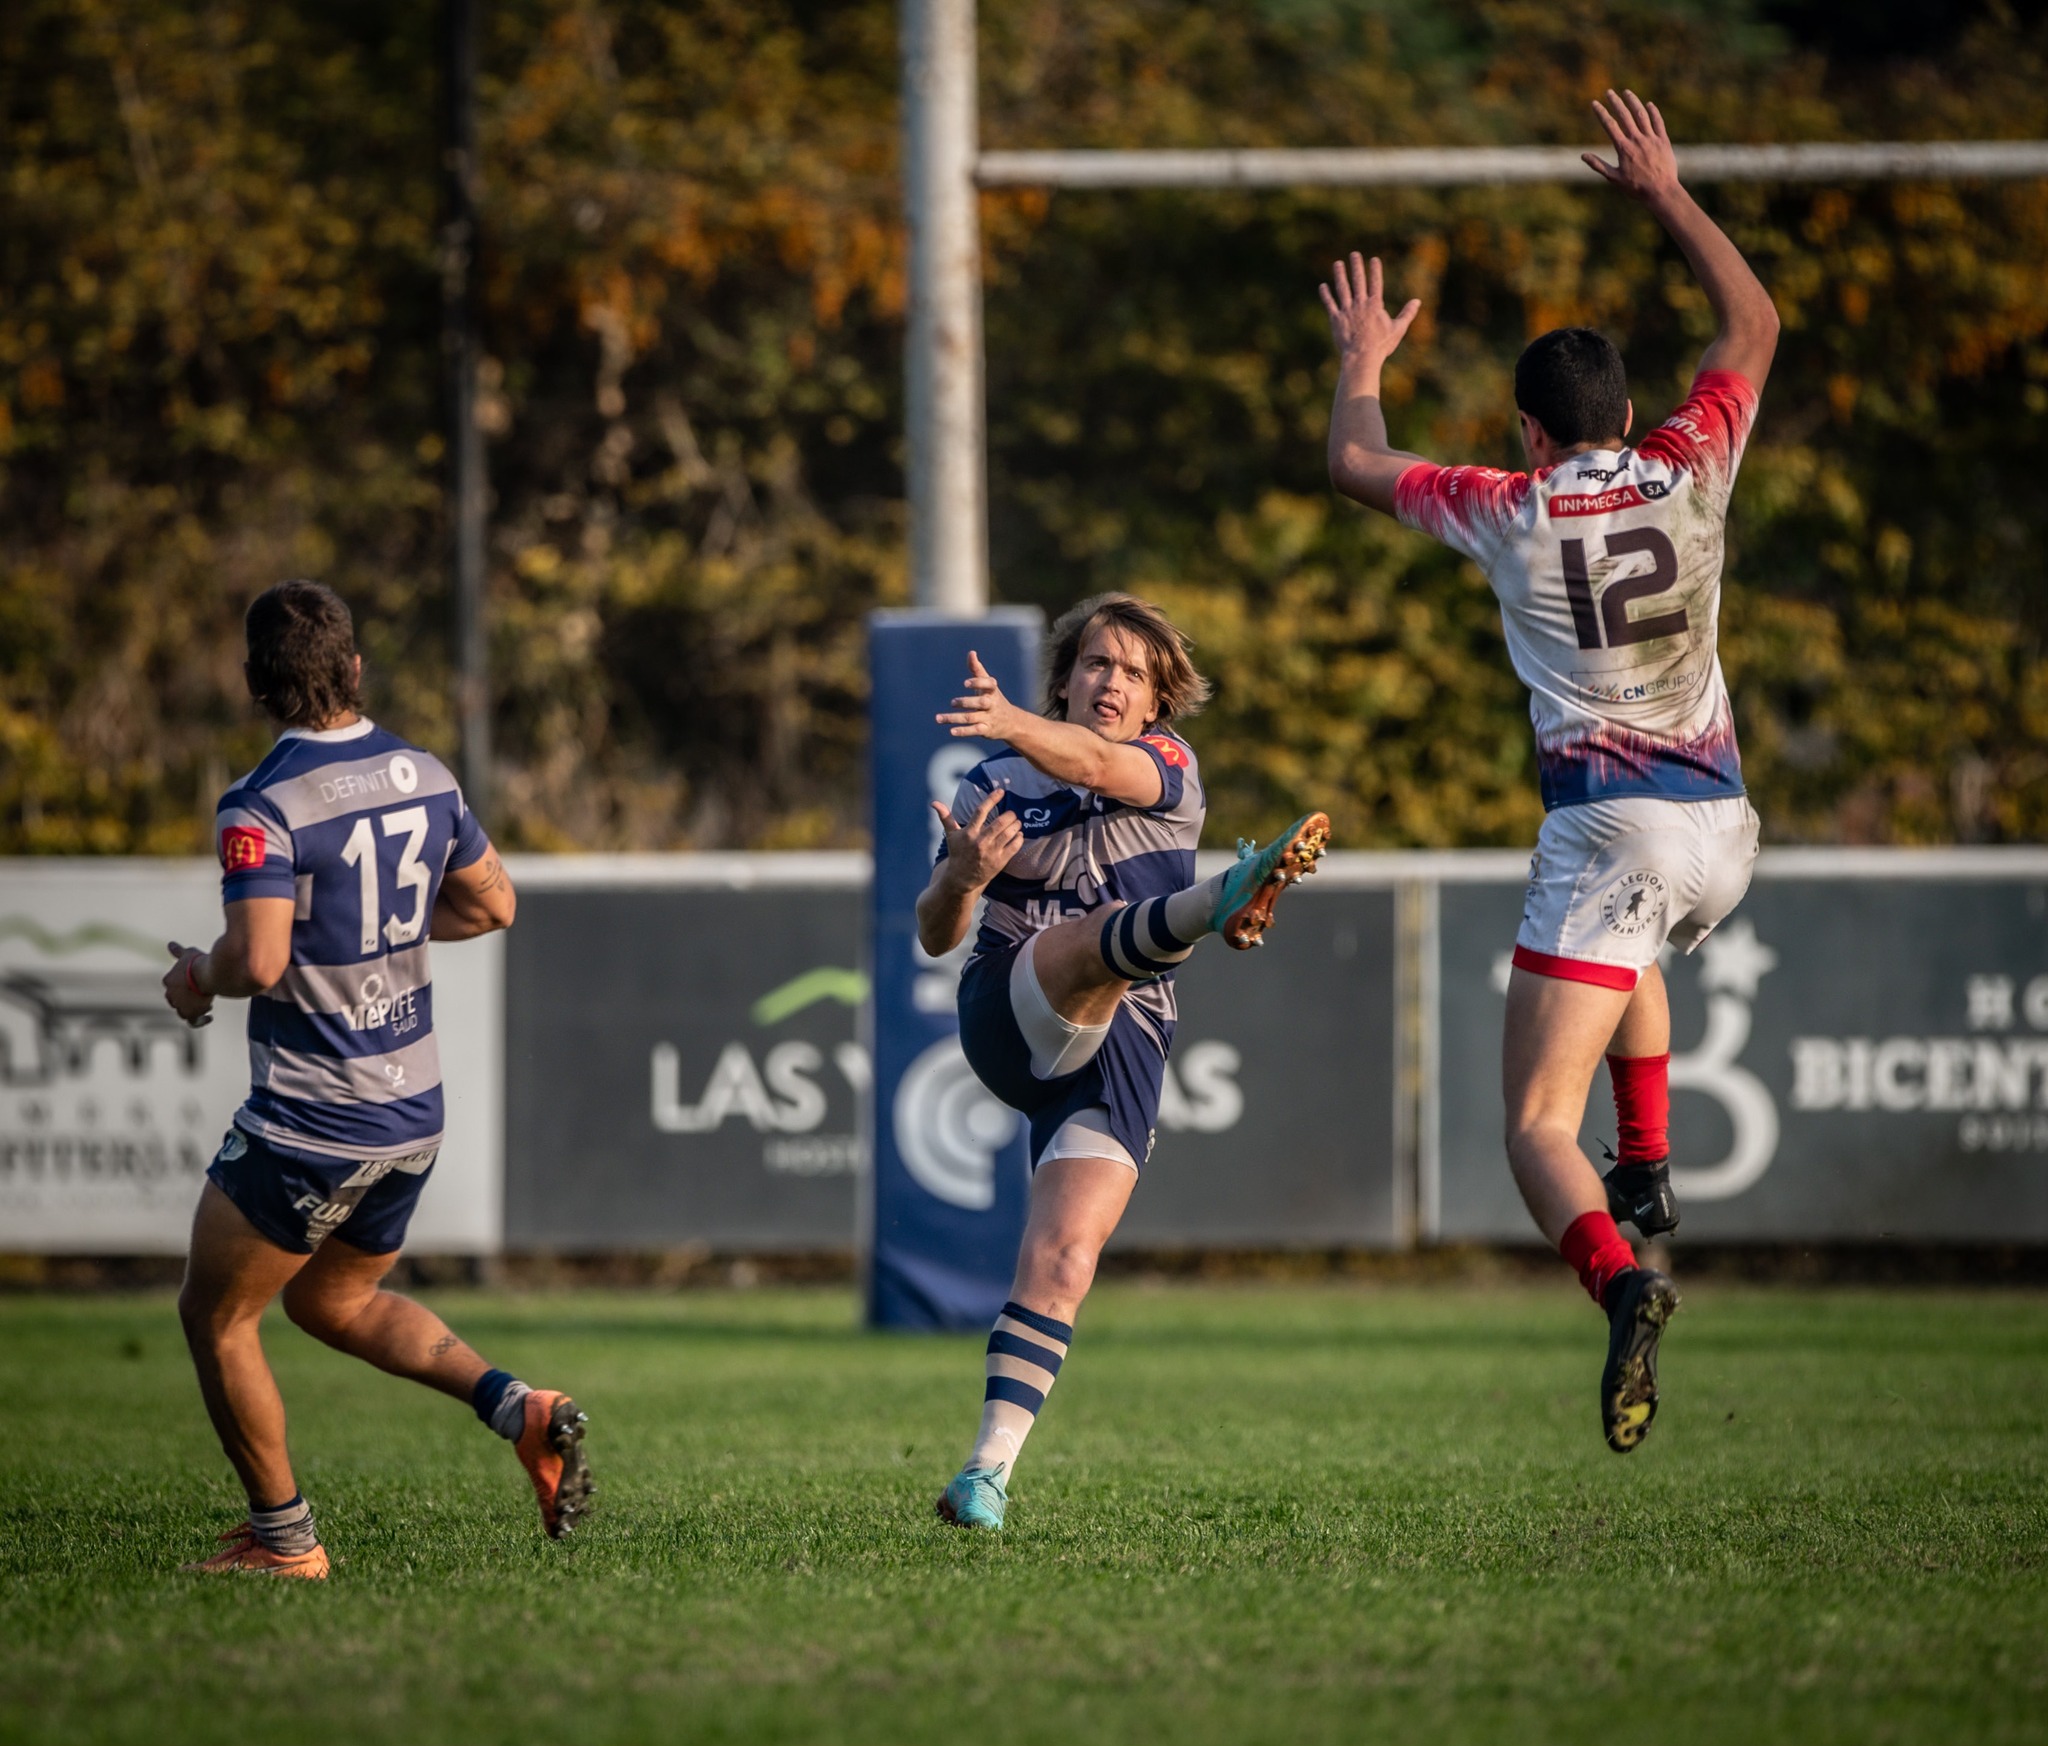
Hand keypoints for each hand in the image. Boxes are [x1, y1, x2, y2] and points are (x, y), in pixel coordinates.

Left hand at [162, 942, 213, 1027]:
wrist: (208, 973)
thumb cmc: (198, 962)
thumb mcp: (188, 954)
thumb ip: (178, 951)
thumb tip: (170, 944)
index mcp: (168, 980)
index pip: (172, 986)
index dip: (184, 985)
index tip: (195, 982)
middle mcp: (170, 994)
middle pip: (176, 1000)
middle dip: (188, 998)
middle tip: (202, 993)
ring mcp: (179, 1005)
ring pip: (183, 1011)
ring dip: (195, 1008)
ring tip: (208, 1003)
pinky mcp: (190, 1013)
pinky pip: (193, 1021)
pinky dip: (200, 1020)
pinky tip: (209, 1017)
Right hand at [931, 788, 1022, 887]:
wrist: (961, 879)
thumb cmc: (957, 854)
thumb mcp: (951, 836)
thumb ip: (946, 817)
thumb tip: (934, 803)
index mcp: (969, 833)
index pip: (981, 811)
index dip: (992, 799)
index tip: (1001, 791)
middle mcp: (980, 841)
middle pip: (1000, 822)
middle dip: (1010, 815)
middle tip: (1012, 814)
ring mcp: (991, 852)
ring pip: (1009, 833)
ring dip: (1016, 825)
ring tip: (1016, 822)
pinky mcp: (1000, 861)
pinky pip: (1014, 846)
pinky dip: (1019, 838)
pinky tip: (1018, 834)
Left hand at [936, 650, 1026, 741]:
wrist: (1011, 722)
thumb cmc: (994, 698)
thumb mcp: (988, 684)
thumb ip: (977, 669)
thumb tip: (971, 652)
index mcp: (992, 691)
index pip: (989, 685)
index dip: (978, 683)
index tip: (965, 683)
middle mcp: (992, 704)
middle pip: (981, 703)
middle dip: (966, 702)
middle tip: (953, 702)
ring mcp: (989, 718)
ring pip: (972, 718)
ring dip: (955, 718)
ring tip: (939, 718)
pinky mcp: (986, 730)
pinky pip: (974, 731)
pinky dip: (963, 731)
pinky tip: (951, 730)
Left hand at [1320, 252, 1420, 366]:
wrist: (1362, 357)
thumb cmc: (1381, 345)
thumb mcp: (1398, 329)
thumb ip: (1407, 313)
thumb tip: (1417, 301)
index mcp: (1375, 305)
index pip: (1376, 283)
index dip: (1375, 270)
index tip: (1373, 259)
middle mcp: (1360, 304)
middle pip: (1358, 281)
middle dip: (1356, 266)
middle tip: (1354, 254)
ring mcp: (1347, 310)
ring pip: (1342, 289)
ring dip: (1340, 275)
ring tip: (1337, 263)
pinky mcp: (1336, 319)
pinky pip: (1330, 304)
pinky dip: (1326, 295)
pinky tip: (1322, 286)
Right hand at [1583, 89, 1681, 205]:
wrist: (1661, 191)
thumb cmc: (1636, 188)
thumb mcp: (1614, 178)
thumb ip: (1598, 165)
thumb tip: (1583, 156)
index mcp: (1623, 148)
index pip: (1609, 125)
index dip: (1601, 112)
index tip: (1594, 103)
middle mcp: (1637, 140)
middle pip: (1624, 115)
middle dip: (1615, 102)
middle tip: (1609, 92)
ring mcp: (1651, 138)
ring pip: (1641, 115)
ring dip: (1633, 102)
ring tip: (1626, 92)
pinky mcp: (1663, 140)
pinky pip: (1658, 122)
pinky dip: (1653, 112)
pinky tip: (1649, 104)